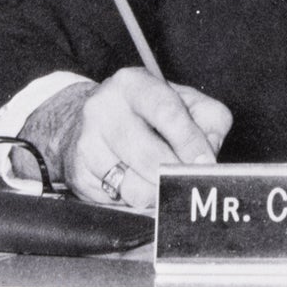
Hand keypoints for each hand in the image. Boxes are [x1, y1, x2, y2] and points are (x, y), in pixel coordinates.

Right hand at [20, 68, 232, 210]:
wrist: (84, 121)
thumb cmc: (145, 112)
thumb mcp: (181, 101)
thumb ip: (208, 120)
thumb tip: (208, 156)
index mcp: (132, 83)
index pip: (167, 113)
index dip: (191, 142)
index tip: (207, 163)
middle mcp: (104, 108)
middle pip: (151, 156)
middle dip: (176, 176)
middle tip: (190, 183)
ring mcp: (87, 142)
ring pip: (135, 187)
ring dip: (158, 194)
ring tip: (164, 185)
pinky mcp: (79, 174)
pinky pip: (119, 202)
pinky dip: (137, 203)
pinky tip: (140, 187)